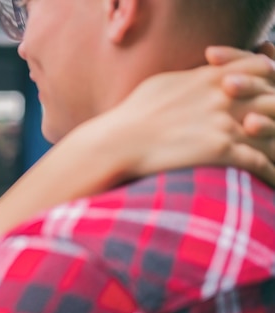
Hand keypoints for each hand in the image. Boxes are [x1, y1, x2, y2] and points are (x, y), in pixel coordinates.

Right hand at [96, 49, 274, 185]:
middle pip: (272, 98)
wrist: (119, 142)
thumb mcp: (163, 83)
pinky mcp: (222, 151)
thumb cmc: (133, 114)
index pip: (259, 67)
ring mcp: (225, 124)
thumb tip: (203, 75)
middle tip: (269, 129)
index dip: (266, 79)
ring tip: (274, 157)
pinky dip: (269, 171)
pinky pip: (260, 161)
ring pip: (273, 131)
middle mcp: (224, 97)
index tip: (262, 93)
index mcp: (210, 78)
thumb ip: (192, 78)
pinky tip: (269, 178)